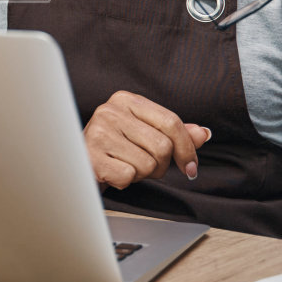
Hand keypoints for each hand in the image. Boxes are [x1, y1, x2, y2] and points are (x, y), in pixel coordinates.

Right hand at [83, 91, 211, 189]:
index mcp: (127, 100)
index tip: (191, 167)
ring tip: (125, 165)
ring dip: (141, 174)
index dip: (187, 148)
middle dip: (161, 165)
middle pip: (163, 146)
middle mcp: (110, 111)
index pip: (171, 122)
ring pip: (147, 164)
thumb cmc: (116, 147)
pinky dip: (125, 181)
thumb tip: (203, 134)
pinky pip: (128, 176)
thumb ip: (175, 133)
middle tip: (147, 166)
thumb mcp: (146, 134)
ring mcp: (98, 132)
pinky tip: (113, 172)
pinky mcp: (90, 156)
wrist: (78, 162)